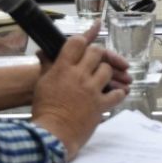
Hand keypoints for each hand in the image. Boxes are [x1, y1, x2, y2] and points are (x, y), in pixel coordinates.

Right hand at [31, 23, 129, 158]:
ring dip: (108, 72)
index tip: (96, 28)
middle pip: (96, 53)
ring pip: (107, 70)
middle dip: (99, 54)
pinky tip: (119, 92)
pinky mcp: (100, 105)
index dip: (87, 36)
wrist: (51, 135)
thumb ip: (47, 66)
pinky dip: (119, 93)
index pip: (77, 42)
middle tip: (98, 59)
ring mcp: (91, 90)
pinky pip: (116, 94)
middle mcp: (79, 75)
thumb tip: (42, 52)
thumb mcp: (42, 84)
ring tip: (105, 77)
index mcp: (62, 68)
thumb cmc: (43, 109)